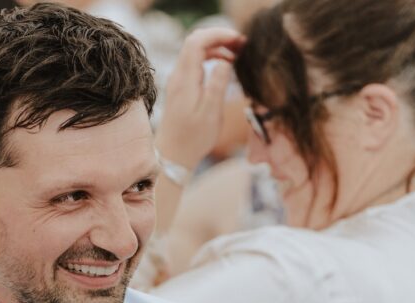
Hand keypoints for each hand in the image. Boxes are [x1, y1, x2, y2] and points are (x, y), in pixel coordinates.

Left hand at [155, 27, 244, 170]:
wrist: (172, 156)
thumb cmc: (193, 139)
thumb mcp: (211, 114)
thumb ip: (217, 85)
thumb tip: (225, 62)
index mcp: (186, 80)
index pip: (198, 41)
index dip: (219, 34)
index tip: (239, 40)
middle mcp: (178, 76)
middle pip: (196, 41)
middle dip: (219, 37)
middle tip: (241, 44)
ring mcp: (178, 80)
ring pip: (195, 50)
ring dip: (217, 46)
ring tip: (238, 53)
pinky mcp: (181, 86)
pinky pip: (195, 61)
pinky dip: (211, 57)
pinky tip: (226, 65)